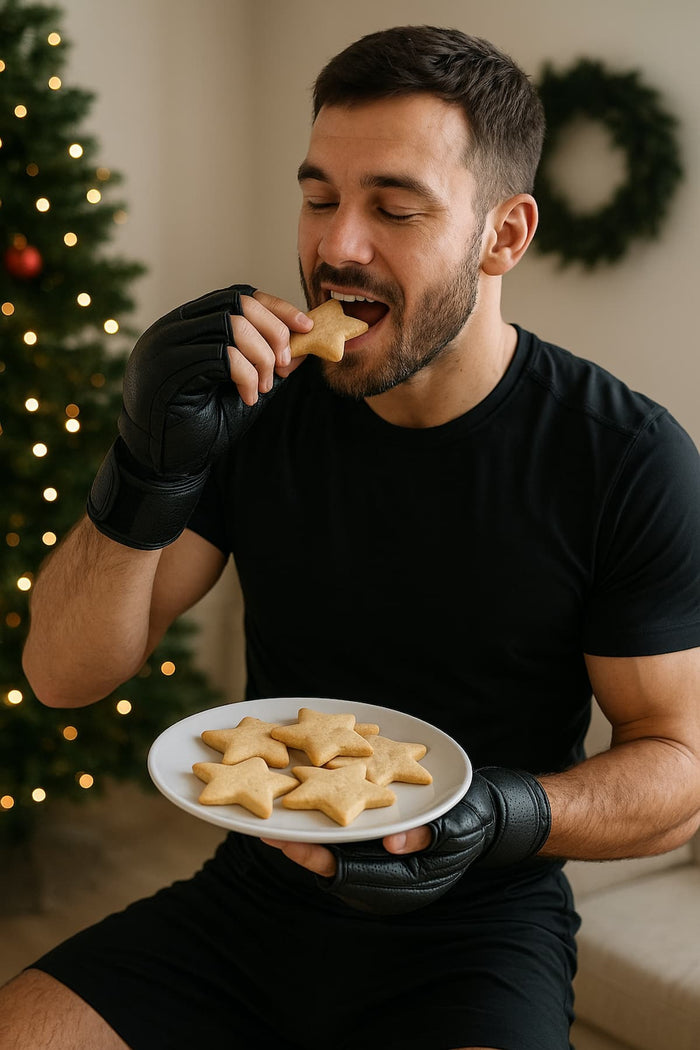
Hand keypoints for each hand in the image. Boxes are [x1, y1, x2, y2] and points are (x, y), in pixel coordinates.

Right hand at [87, 285, 311, 548]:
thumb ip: (269, 364)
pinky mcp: (168, 369)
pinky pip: (222, 354)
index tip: (306, 328)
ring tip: (264, 388)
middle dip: (274, 333)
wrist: (163, 464)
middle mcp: (173, 328)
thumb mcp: (244, 388)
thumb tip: (306, 343)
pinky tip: (248, 398)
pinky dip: (247, 375)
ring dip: (262, 357)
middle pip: (238, 303)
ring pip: (233, 325)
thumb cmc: (200, 425)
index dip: (277, 308)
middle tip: (284, 367)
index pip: (239, 295)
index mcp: (189, 326)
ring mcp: (167, 346)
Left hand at [264, 768, 550, 914]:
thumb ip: (428, 833)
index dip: (312, 855)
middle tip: (262, 824)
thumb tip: (394, 843)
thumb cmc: (476, 816)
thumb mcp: (458, 822)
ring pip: (333, 855)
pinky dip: (324, 821)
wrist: (495, 814)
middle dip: (297, 845)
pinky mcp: (381, 851)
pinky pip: (344, 842)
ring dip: (306, 834)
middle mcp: (386, 881)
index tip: (283, 837)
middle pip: (331, 867)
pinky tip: (306, 799)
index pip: (347, 874)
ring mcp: (382, 868)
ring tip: (273, 812)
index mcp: (403, 883)